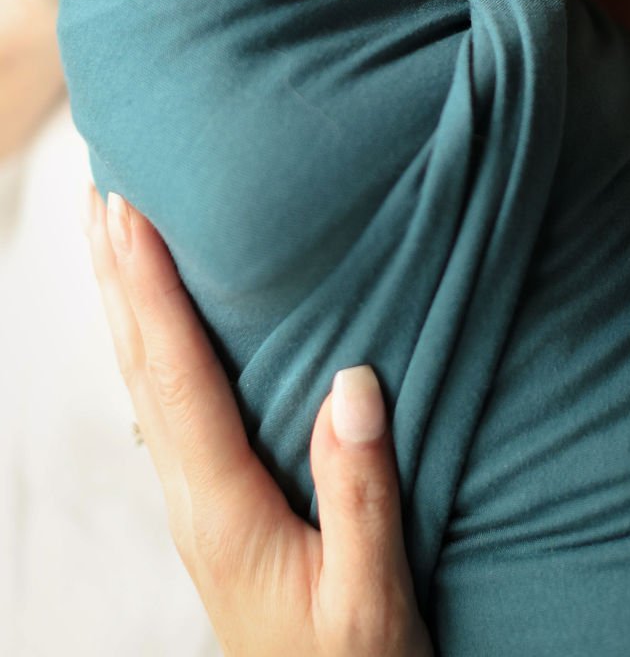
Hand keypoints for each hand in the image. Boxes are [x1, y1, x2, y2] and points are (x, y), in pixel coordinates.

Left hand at [84, 187, 432, 656]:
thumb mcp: (372, 600)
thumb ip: (362, 495)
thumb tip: (354, 382)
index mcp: (224, 509)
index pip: (178, 380)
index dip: (152, 292)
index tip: (132, 214)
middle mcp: (194, 497)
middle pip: (139, 367)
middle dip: (118, 274)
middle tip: (100, 186)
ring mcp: (196, 502)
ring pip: (144, 382)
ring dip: (124, 299)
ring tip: (110, 229)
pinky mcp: (214, 504)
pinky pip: (166, 401)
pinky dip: (149, 341)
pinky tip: (157, 320)